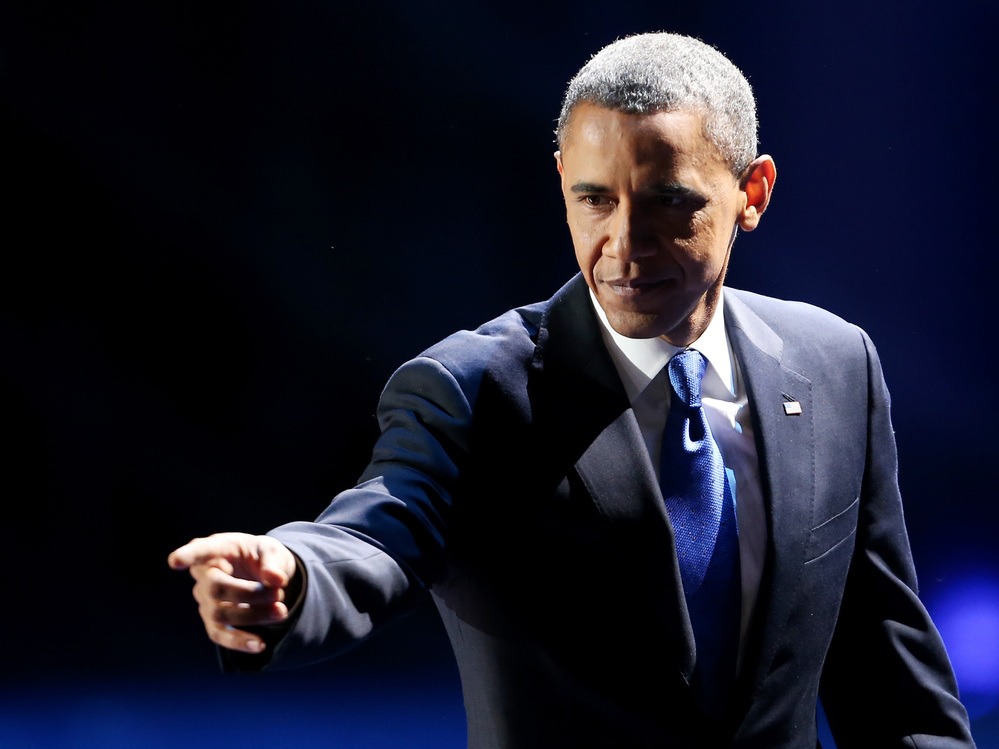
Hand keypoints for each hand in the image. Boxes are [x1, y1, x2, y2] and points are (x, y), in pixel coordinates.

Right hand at [168, 532, 298, 653]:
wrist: (265, 573)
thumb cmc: (262, 556)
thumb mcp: (272, 551)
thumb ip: (273, 563)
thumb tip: (276, 580)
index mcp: (218, 548)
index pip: (200, 551)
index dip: (186, 556)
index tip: (175, 561)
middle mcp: (205, 574)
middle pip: (216, 588)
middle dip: (250, 594)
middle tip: (278, 593)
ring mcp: (205, 599)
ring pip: (219, 614)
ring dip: (253, 616)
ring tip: (281, 611)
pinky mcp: (213, 620)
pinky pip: (220, 635)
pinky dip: (240, 642)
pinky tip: (260, 645)